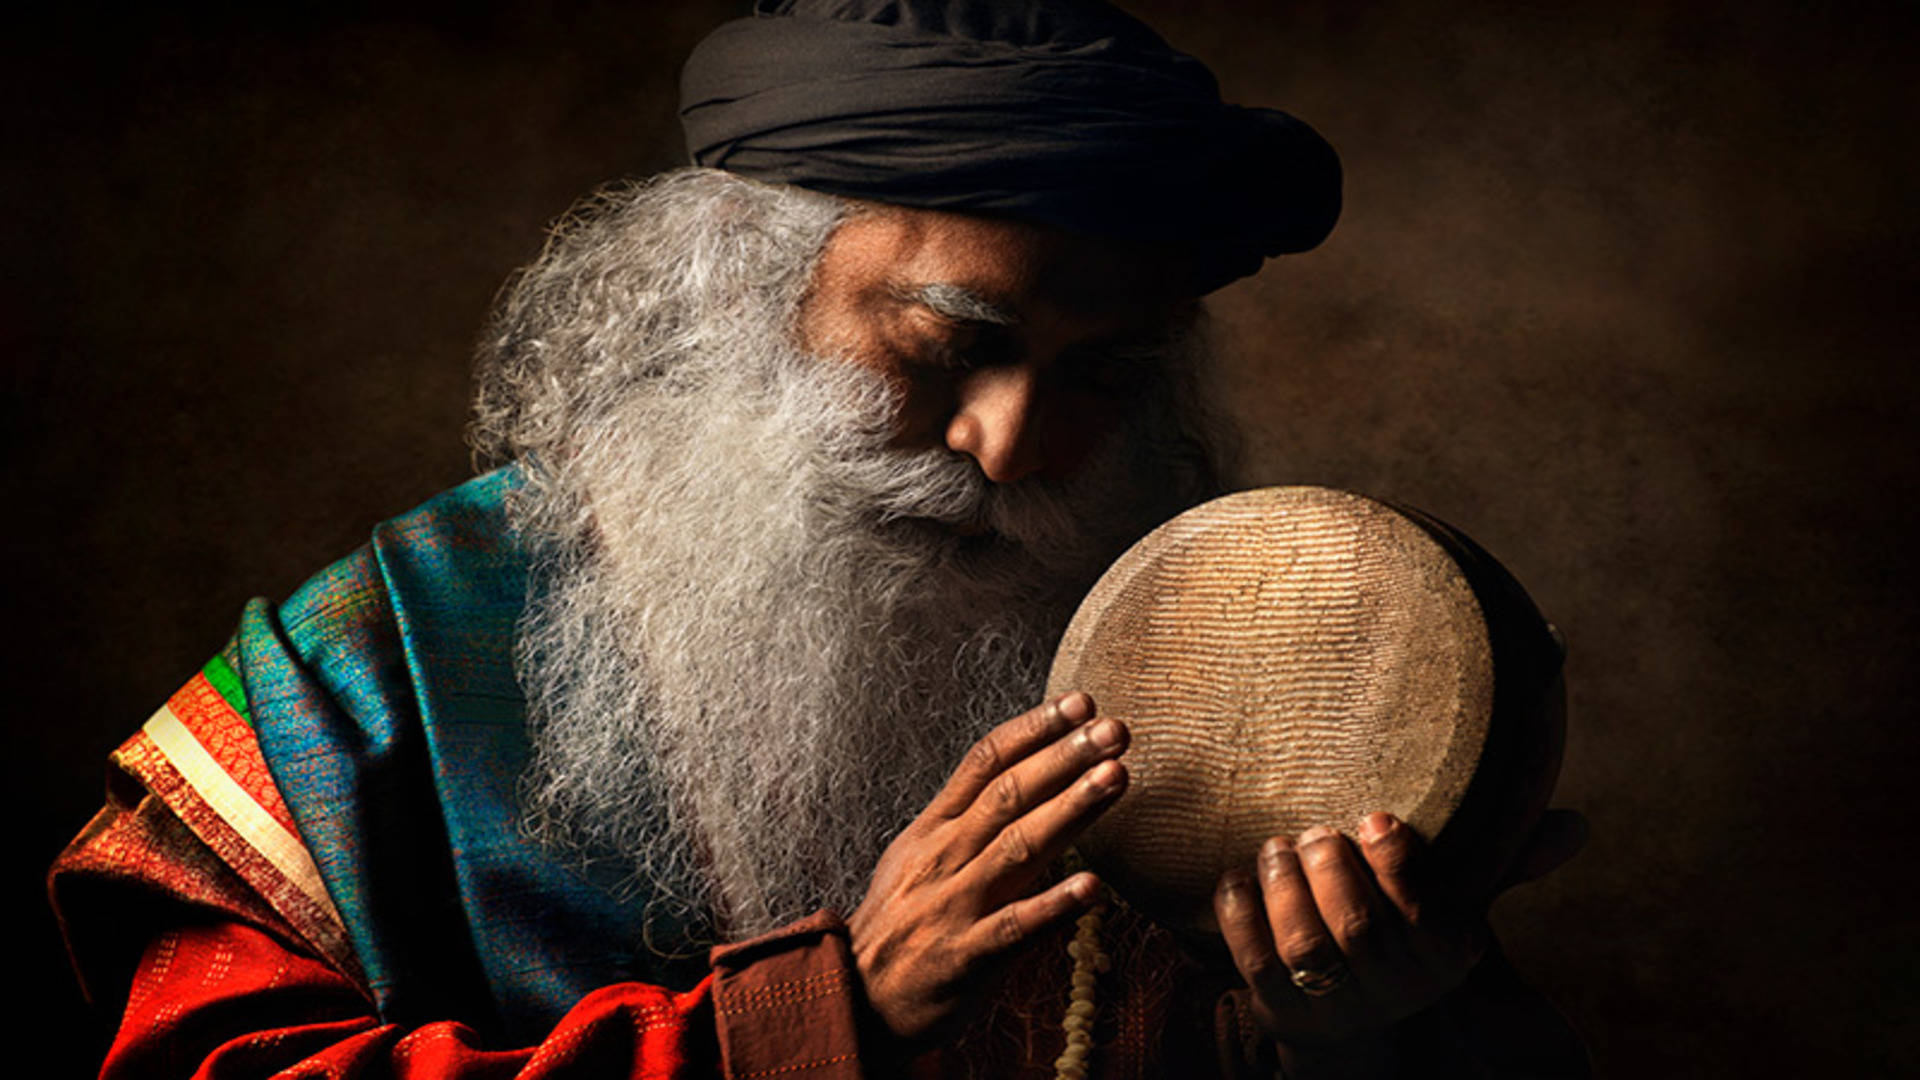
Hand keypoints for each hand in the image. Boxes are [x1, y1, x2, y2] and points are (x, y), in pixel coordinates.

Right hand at [847, 691, 1127, 1055]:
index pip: (986, 761)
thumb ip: (968, 818)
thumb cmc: (899, 923)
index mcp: (934, 827)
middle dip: (1065, 756)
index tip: (1081, 703)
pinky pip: (1014, 927)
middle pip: (1009, 794)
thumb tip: (1027, 774)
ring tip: (1117, 778)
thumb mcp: (919, 855)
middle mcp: (943, 856)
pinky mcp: (964, 957)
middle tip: (1115, 729)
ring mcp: (953, 905)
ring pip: (1017, 848)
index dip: (1035, 728)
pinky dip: (1053, 906)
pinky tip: (1093, 887)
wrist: (851, 998)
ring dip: (1070, 809)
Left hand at [1212, 810, 1586, 1056]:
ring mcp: (1335, 1006)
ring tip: (1279, 848)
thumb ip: (1504, 860)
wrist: (1356, 1011)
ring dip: (1285, 889)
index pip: (1422, 915)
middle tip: (1316, 831)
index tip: (1377, 820)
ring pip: (1304, 948)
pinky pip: (1253, 962)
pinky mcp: (1280, 1012)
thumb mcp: (1455, 900)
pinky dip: (1240, 912)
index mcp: (1443, 958)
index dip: (1395, 864)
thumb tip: (1574, 826)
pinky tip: (1240, 876)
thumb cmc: (1406, 932)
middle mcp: (1393, 991)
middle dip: (1330, 871)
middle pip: (1356, 931)